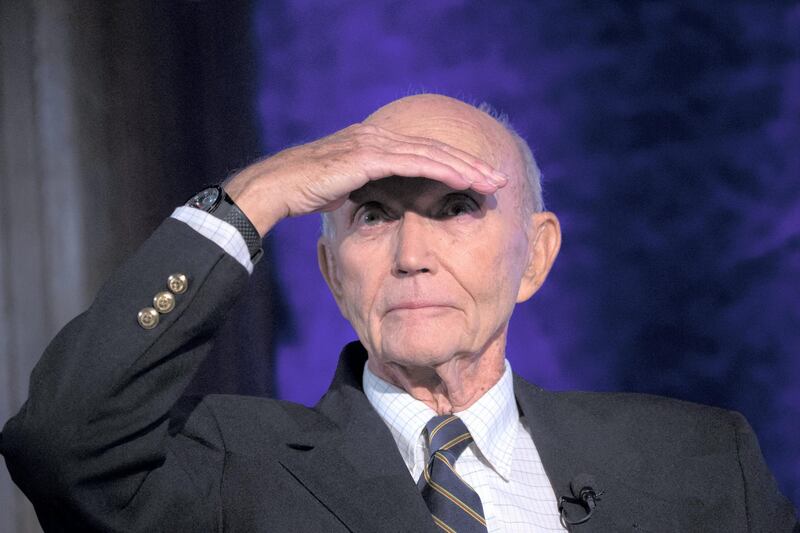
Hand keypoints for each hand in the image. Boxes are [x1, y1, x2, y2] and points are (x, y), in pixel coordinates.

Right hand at [223, 123, 508, 235]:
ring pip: (431, 153)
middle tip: (501, 179)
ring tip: (493, 181)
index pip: (425, 154)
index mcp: (375, 145)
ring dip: (465, 167)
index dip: (455, 167)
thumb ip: (368, 191)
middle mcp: (378, 138)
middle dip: (471, 165)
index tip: (481, 182)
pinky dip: (441, 169)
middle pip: (435, 149)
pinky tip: (463, 179)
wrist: (276, 187)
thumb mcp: (344, 191)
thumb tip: (382, 205)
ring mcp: (373, 144)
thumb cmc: (304, 194)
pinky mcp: (367, 155)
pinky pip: (413, 162)